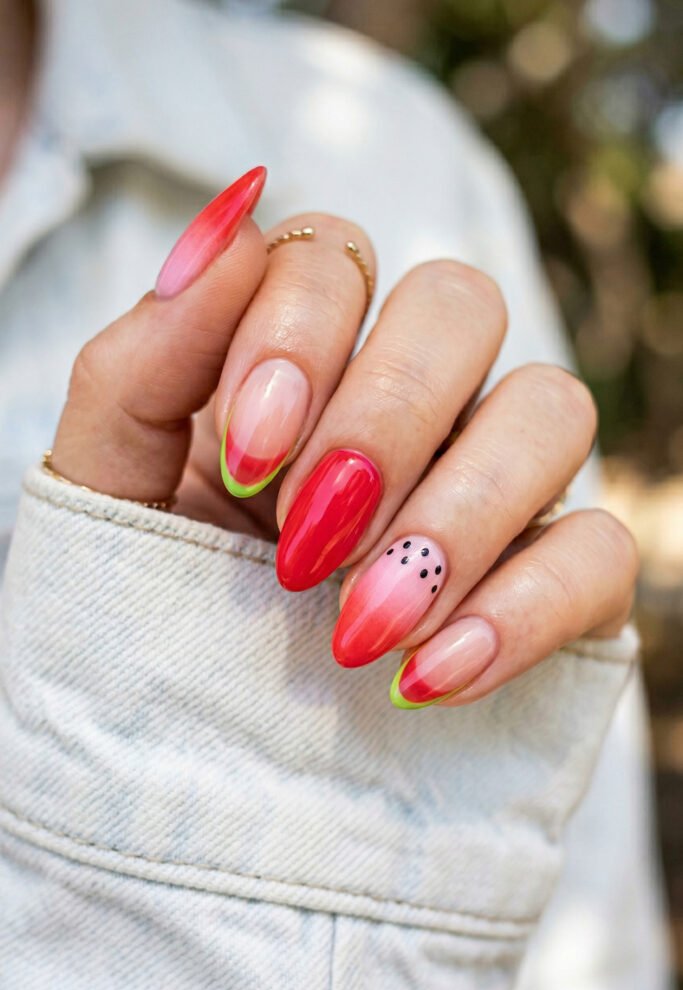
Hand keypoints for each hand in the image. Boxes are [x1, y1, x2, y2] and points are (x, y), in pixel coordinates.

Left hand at [51, 167, 637, 708]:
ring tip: (361, 625)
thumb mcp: (114, 485)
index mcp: (306, 351)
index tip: (250, 459)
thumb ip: (143, 361)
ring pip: (554, 407)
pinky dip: (523, 609)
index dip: (297, 339)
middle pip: (462, 303)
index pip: (336, 256)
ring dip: (458, 515)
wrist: (197, 728)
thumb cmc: (152, 587)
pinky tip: (429, 675)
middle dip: (385, 419)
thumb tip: (227, 223)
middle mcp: (417, 394)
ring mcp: (498, 478)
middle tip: (304, 541)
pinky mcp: (559, 574)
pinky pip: (602, 549)